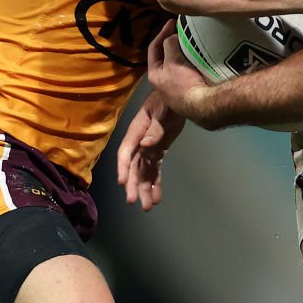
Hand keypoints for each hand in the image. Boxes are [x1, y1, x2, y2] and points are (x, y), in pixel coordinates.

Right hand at [116, 87, 185, 210]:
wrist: (180, 96)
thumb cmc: (168, 101)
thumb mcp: (162, 111)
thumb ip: (155, 129)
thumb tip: (145, 145)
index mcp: (136, 131)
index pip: (126, 152)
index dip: (123, 168)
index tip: (122, 183)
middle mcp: (139, 142)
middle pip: (133, 166)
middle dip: (133, 184)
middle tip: (133, 201)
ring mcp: (148, 147)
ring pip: (144, 171)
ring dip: (144, 188)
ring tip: (147, 206)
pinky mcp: (158, 150)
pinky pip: (155, 169)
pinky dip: (155, 183)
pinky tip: (157, 197)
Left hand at [146, 19, 212, 121]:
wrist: (202, 105)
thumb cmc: (184, 83)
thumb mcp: (173, 60)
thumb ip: (170, 44)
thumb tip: (173, 38)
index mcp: (155, 74)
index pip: (154, 48)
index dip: (162, 32)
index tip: (172, 22)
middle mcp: (163, 82)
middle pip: (166, 56)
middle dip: (174, 42)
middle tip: (183, 31)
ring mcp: (176, 87)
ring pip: (178, 63)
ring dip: (184, 52)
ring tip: (192, 42)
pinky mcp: (189, 90)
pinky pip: (188, 70)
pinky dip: (192, 61)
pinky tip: (200, 56)